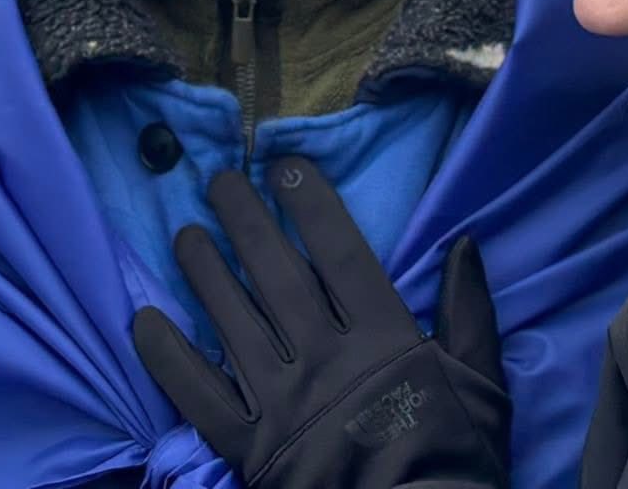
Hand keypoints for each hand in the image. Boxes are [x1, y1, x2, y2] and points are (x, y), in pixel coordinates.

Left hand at [133, 157, 511, 488]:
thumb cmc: (455, 457)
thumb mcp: (482, 382)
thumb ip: (470, 311)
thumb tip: (465, 243)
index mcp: (383, 338)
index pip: (340, 253)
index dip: (312, 206)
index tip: (286, 169)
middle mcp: (324, 358)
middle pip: (277, 275)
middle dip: (246, 223)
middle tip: (218, 182)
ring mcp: (282, 402)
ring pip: (233, 323)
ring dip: (205, 274)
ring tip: (184, 235)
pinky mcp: (249, 447)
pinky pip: (200, 395)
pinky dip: (169, 359)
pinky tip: (145, 321)